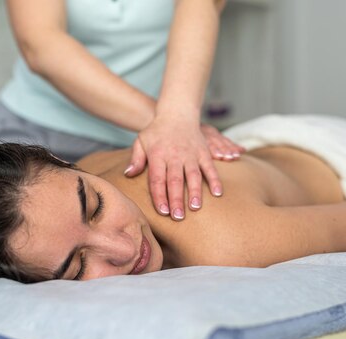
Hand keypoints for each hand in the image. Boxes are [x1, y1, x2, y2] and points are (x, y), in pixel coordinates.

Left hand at [123, 116, 241, 219]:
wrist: (177, 113)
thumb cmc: (156, 131)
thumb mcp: (141, 141)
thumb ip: (136, 159)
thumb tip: (128, 174)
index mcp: (158, 155)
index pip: (158, 179)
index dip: (160, 196)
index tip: (163, 211)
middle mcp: (175, 155)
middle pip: (175, 180)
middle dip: (176, 200)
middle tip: (177, 217)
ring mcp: (190, 154)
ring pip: (193, 175)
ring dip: (195, 192)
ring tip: (195, 208)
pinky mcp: (203, 152)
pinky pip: (210, 167)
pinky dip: (214, 180)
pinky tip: (217, 193)